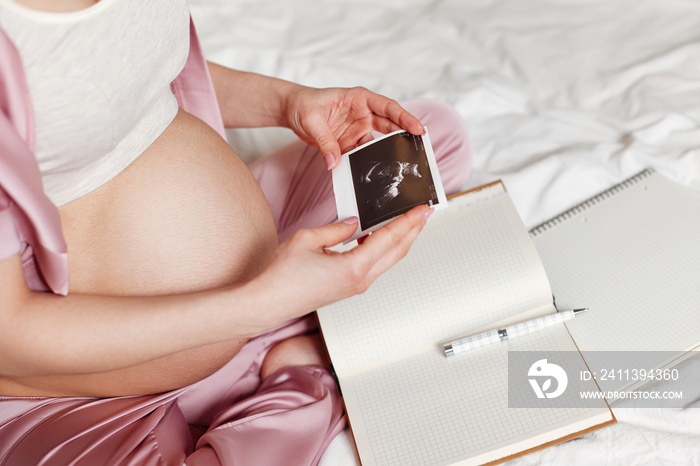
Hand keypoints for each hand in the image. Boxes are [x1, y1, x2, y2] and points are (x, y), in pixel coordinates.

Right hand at [245, 205, 432, 331]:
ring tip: (407, 222)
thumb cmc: (282, 276)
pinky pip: (374, 265)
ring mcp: (355, 286)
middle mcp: (360, 280)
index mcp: (353, 267)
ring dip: (400, 240)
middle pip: (397, 251)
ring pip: (388, 260)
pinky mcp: (348, 288)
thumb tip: (354, 223)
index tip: (422, 209)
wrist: (268, 303)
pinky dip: (383, 249)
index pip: (389, 238)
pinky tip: (379, 237)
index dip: (408, 221)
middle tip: (424, 213)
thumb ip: (336, 229)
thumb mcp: (307, 239)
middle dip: (413, 230)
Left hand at [284, 86, 423, 169]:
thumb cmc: (303, 104)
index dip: (405, 118)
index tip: (418, 129)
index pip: (388, 107)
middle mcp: (363, 113)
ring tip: (400, 166)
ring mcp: (358, 129)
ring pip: (380, 142)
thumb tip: (334, 162)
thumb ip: (324, 141)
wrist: (292, 111)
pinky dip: (367, 164)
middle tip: (419, 150)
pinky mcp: (351, 143)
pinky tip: (373, 174)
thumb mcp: (311, 120)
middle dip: (405, 136)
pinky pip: (363, 154)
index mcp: (359, 98)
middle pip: (390, 126)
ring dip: (388, 153)